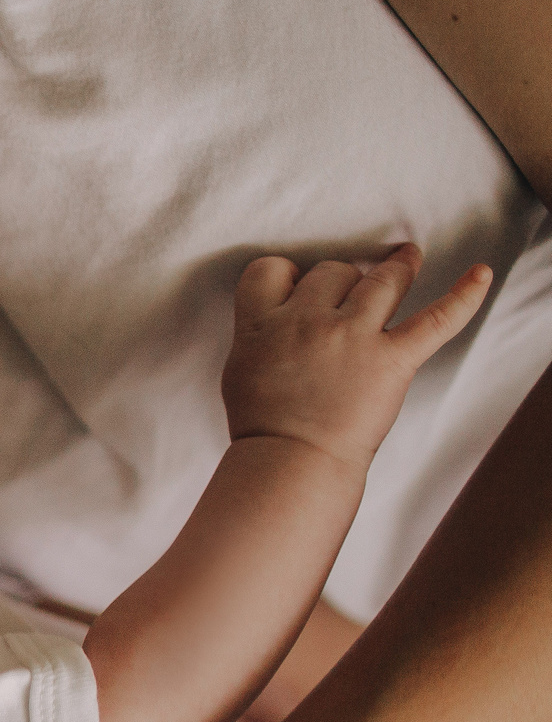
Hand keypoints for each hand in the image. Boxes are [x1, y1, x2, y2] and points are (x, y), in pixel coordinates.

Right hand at [223, 243, 489, 468]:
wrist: (288, 463)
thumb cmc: (261, 428)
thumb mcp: (240, 370)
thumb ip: (261, 337)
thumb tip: (281, 323)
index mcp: (263, 325)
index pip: (270, 270)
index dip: (286, 275)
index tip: (296, 285)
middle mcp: (309, 320)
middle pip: (332, 271)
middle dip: (341, 281)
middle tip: (349, 295)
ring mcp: (354, 336)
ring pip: (382, 279)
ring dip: (398, 266)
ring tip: (408, 258)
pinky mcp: (394, 358)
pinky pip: (439, 318)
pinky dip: (465, 295)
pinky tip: (480, 275)